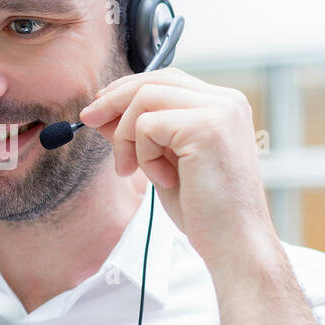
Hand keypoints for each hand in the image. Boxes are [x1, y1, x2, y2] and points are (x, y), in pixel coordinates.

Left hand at [78, 67, 276, 272]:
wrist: (235, 244)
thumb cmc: (205, 210)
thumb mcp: (165, 161)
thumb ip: (141, 132)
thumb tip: (103, 112)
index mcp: (223, 105)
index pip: (166, 79)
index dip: (127, 90)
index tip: (99, 109)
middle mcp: (227, 101)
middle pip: (153, 80)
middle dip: (113, 100)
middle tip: (88, 121)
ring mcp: (219, 111)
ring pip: (144, 100)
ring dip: (126, 137)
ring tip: (134, 169)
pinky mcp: (206, 128)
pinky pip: (147, 127)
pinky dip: (143, 155)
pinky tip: (163, 180)